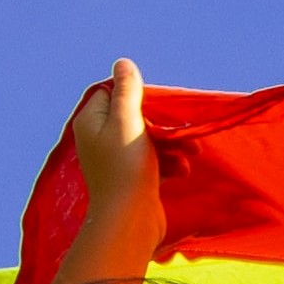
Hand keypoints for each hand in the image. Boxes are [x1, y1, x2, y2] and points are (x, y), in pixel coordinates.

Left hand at [57, 62, 164, 283]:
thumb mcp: (127, 121)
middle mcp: (98, 139)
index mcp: (91, 122)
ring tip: (193, 153)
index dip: (136, 95)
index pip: (110, 93)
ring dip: (171, 145)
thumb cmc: (126, 168)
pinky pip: (152, 162)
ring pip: (147, 141)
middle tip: (184, 131)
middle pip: (133, 117)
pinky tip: (183, 171)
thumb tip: (123, 63)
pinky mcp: (130, 180)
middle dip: (162, 124)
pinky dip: (169, 164)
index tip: (157, 105)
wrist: (130, 221)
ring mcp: (114, 161)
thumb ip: (126, 91)